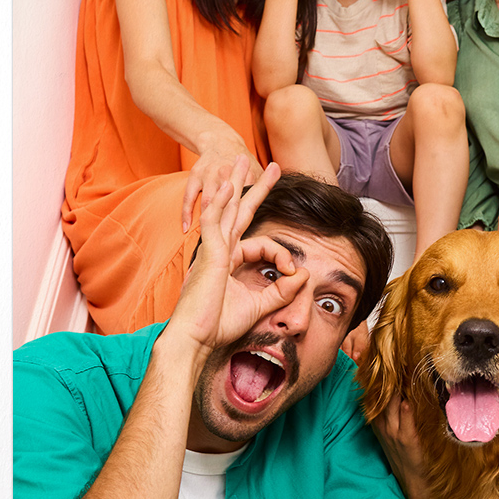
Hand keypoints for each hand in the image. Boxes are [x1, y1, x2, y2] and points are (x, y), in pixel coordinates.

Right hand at [164, 161, 290, 347]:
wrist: (195, 338)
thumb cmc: (219, 325)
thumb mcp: (260, 306)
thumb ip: (282, 291)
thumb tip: (303, 275)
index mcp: (230, 261)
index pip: (262, 243)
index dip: (282, 254)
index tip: (294, 272)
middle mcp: (220, 250)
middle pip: (239, 211)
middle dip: (254, 187)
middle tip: (268, 166)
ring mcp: (212, 250)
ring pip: (225, 208)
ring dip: (234, 183)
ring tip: (239, 160)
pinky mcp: (207, 255)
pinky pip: (212, 222)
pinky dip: (218, 203)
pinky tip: (226, 186)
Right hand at [176, 140, 265, 248]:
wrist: (220, 140)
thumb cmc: (243, 163)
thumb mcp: (258, 173)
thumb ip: (263, 190)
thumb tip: (275, 209)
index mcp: (247, 178)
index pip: (252, 198)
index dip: (252, 216)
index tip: (255, 237)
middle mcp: (228, 176)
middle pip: (231, 196)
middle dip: (230, 220)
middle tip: (230, 241)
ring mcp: (210, 177)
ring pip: (209, 200)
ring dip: (208, 220)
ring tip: (208, 235)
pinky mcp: (195, 177)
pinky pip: (188, 198)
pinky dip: (186, 213)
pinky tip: (186, 228)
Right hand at [365, 355, 425, 473]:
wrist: (412, 479)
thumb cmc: (404, 453)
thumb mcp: (390, 432)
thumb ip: (391, 412)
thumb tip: (398, 389)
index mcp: (378, 422)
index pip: (374, 396)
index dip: (376, 379)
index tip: (380, 361)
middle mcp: (383, 425)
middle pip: (381, 397)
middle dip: (387, 380)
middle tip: (394, 359)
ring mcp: (393, 432)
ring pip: (391, 406)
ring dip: (397, 390)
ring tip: (403, 372)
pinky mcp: (407, 440)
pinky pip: (405, 422)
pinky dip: (406, 411)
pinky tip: (408, 400)